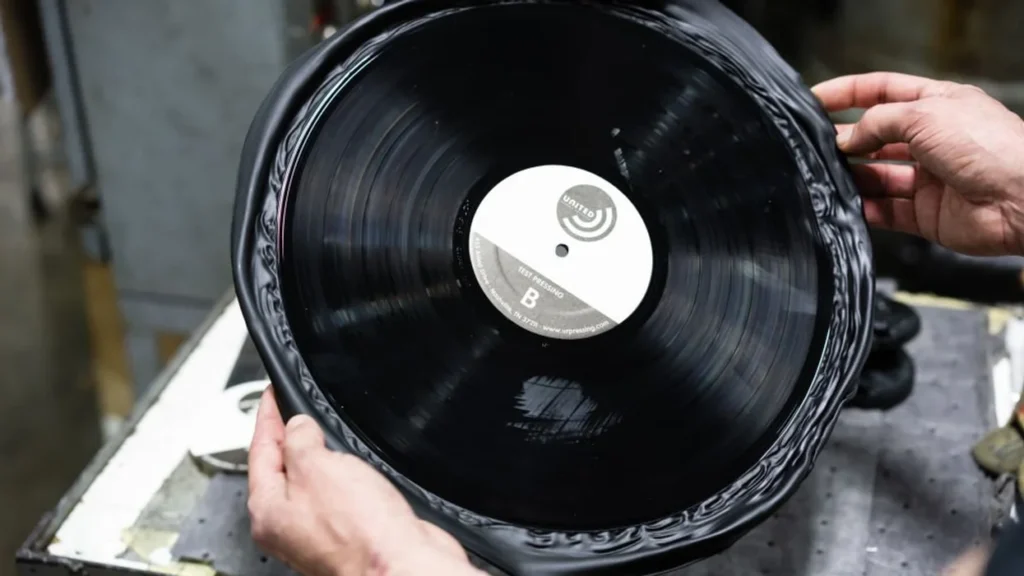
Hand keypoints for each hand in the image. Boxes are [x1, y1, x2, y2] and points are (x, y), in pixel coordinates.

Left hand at [247, 388, 481, 575]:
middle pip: (282, 470)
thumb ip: (300, 439)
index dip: (268, 417)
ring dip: (321, 457)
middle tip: (292, 409)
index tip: (272, 394)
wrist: (401, 566)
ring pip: (313, 483)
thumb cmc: (359, 533)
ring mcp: (319, 534)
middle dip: (290, 437)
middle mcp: (288, 527)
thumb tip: (299, 427)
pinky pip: (340, 496)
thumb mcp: (317, 467)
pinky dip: (344, 477)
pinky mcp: (350, 535)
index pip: (260, 450)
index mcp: (268, 510)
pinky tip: (355, 469)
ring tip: (324, 433)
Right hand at [812, 72, 1023, 255]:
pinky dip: (864, 209)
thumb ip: (877, 123)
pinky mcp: (925, 213)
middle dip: (846, 140)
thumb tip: (845, 137)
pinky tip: (846, 205)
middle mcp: (932, 141)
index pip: (883, 92)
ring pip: (876, 176)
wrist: (1022, 199)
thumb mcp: (925, 116)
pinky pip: (885, 211)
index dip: (848, 93)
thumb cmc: (988, 147)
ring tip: (826, 176)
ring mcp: (927, 178)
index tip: (814, 100)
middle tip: (815, 145)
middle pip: (876, 137)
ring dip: (852, 176)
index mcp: (937, 105)